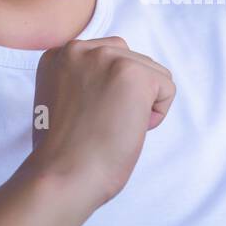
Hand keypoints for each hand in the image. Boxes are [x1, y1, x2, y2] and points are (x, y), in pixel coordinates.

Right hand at [24, 36, 175, 212]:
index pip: (107, 58)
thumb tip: (117, 82)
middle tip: (103, 125)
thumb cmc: (62, 152)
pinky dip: (156, 115)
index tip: (89, 118)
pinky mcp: (133, 73)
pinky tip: (129, 129)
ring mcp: (107, 58)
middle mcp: (79, 48)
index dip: (108, 93)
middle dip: (128, 95)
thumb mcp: (59, 99)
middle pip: (132, 60)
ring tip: (113, 127)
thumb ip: (82, 80)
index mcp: (58, 54)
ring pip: (152, 73)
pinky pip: (167, 88)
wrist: (62, 176)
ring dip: (142, 104)